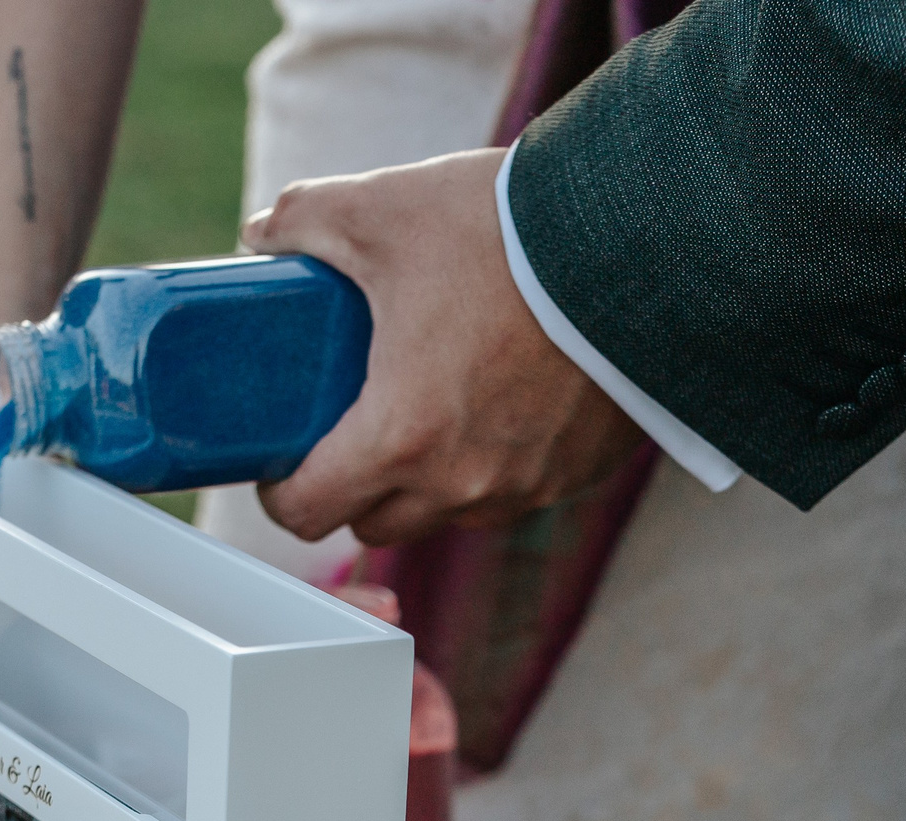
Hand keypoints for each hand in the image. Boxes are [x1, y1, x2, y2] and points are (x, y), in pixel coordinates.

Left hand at [243, 148, 642, 545]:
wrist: (645, 244)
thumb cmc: (509, 233)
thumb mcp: (384, 210)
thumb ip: (304, 221)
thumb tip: (260, 236)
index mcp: (400, 438)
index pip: (308, 515)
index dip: (281, 491)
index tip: (284, 460)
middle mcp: (462, 483)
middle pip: (374, 525)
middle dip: (351, 487)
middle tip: (349, 424)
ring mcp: (526, 486)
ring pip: (446, 513)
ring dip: (425, 480)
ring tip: (428, 404)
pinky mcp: (577, 474)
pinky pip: (514, 492)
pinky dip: (493, 463)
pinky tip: (498, 400)